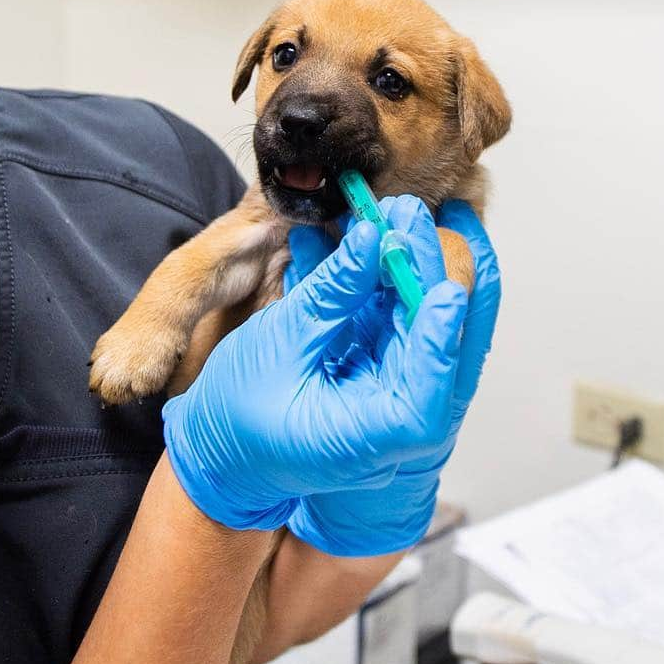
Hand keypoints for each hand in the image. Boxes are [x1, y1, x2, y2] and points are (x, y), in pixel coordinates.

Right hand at [160, 213, 469, 530]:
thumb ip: (330, 294)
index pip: (426, 392)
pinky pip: (392, 316)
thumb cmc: (236, 416)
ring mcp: (390, 390)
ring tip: (400, 212)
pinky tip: (373, 232)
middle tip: (409, 216)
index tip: (445, 289)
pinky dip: (382, 276)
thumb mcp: (279, 346)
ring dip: (410, 265)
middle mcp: (395, 417)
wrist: (218, 450)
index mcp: (371, 436)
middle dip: (428, 272)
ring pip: (419, 320)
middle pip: (435, 343)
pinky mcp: (376, 367)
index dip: (438, 338)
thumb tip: (372, 240)